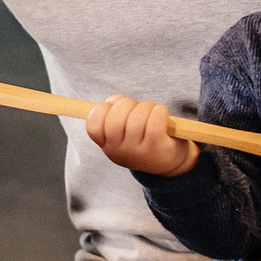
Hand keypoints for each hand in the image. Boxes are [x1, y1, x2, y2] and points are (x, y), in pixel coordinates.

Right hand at [83, 94, 197, 177]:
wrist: (167, 160)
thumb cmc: (142, 137)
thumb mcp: (123, 128)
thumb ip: (114, 111)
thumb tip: (115, 99)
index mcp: (107, 145)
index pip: (93, 126)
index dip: (101, 109)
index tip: (113, 108)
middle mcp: (120, 152)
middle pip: (115, 119)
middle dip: (127, 103)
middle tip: (136, 108)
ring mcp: (138, 152)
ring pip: (137, 118)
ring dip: (146, 106)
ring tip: (151, 111)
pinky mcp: (157, 148)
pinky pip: (155, 120)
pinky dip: (159, 110)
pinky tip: (161, 114)